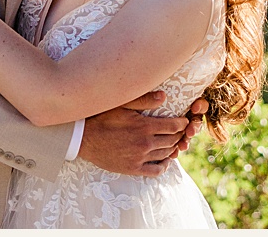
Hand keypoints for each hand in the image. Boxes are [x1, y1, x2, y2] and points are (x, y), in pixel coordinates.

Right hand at [78, 92, 207, 176]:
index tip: (184, 121)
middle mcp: (145, 144)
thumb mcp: (121, 104)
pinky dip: (164, 166)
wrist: (83, 138)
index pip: (174, 126)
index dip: (182, 123)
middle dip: (179, 135)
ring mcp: (140, 158)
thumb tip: (164, 96)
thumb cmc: (101, 117)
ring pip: (166, 154)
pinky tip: (165, 160)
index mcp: (144, 127)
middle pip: (172, 140)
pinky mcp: (133, 169)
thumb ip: (144, 100)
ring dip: (173, 148)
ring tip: (174, 142)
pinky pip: (156, 170)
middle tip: (181, 131)